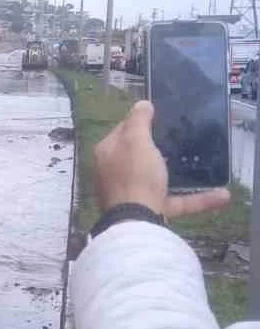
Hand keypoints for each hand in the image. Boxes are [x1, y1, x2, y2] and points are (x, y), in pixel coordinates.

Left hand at [93, 99, 230, 219]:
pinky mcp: (150, 211)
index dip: (141, 121)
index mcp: (108, 152)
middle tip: (183, 138)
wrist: (136, 223)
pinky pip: (176, 201)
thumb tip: (142, 104)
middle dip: (161, 148)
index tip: (163, 117)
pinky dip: (197, 198)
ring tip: (201, 165)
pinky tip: (221, 195)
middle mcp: (116, 173)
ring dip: (182, 173)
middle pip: (140, 154)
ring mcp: (133, 194)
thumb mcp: (136, 141)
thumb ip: (139, 121)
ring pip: (160, 179)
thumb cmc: (135, 175)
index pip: (123, 130)